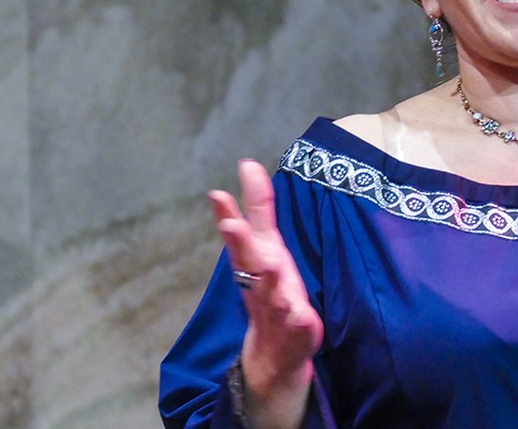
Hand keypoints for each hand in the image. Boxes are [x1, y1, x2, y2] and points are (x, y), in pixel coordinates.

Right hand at [209, 160, 322, 416]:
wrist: (275, 353)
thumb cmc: (271, 289)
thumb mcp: (264, 246)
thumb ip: (257, 208)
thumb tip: (248, 164)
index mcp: (257, 258)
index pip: (244, 232)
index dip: (230, 213)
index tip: (217, 194)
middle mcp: (261, 281)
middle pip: (248, 260)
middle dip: (239, 244)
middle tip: (231, 225)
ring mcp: (277, 306)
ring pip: (270, 292)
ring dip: (268, 280)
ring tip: (269, 266)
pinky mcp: (296, 329)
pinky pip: (296, 323)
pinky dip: (297, 319)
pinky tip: (300, 314)